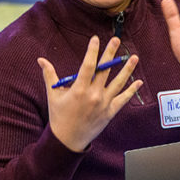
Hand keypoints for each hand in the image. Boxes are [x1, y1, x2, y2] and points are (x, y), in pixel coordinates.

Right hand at [38, 36, 140, 151]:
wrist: (68, 140)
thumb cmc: (59, 116)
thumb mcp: (53, 95)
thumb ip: (49, 75)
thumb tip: (41, 59)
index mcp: (79, 89)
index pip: (88, 65)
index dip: (92, 51)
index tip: (95, 39)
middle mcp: (93, 95)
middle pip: (104, 70)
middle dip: (110, 53)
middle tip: (116, 39)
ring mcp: (103, 104)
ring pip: (118, 83)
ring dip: (127, 70)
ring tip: (134, 57)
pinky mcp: (110, 113)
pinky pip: (123, 100)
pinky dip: (131, 91)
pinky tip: (138, 81)